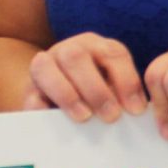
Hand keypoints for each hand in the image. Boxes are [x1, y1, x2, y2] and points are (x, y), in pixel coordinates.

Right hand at [26, 32, 147, 121]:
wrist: (58, 101)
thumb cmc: (98, 98)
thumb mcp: (115, 92)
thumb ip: (125, 99)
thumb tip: (138, 115)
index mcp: (98, 47)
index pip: (114, 54)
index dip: (127, 81)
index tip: (135, 110)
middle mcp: (70, 50)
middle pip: (76, 56)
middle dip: (96, 89)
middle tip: (110, 117)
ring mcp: (45, 66)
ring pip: (46, 66)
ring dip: (67, 94)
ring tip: (84, 117)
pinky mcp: (29, 90)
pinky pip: (30, 94)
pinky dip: (41, 108)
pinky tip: (54, 120)